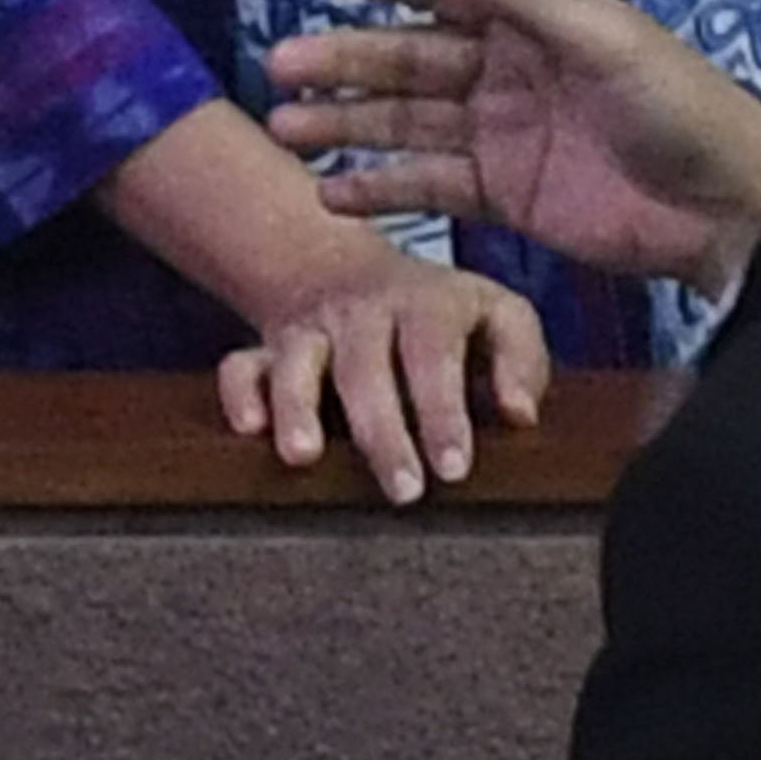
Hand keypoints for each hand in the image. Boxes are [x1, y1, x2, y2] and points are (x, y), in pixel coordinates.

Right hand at [95, 98, 544, 504]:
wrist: (344, 268)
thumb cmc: (439, 316)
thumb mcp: (496, 314)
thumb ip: (520, 359)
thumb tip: (520, 415)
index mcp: (425, 303)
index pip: (433, 351)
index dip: (442, 409)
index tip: (453, 467)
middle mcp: (361, 313)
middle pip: (366, 366)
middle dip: (382, 430)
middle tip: (403, 490)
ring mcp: (310, 330)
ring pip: (297, 362)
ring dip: (298, 407)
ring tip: (303, 456)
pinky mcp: (267, 351)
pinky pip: (240, 367)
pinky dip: (240, 396)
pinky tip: (250, 431)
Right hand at [267, 0, 760, 290]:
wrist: (729, 207)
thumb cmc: (682, 106)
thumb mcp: (605, 40)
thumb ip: (521, 0)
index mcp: (532, 17)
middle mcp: (506, 68)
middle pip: (406, 56)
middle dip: (343, 59)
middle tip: (281, 65)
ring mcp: (501, 134)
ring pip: (405, 122)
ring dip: (347, 123)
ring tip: (287, 129)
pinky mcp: (505, 195)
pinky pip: (428, 186)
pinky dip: (380, 188)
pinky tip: (331, 191)